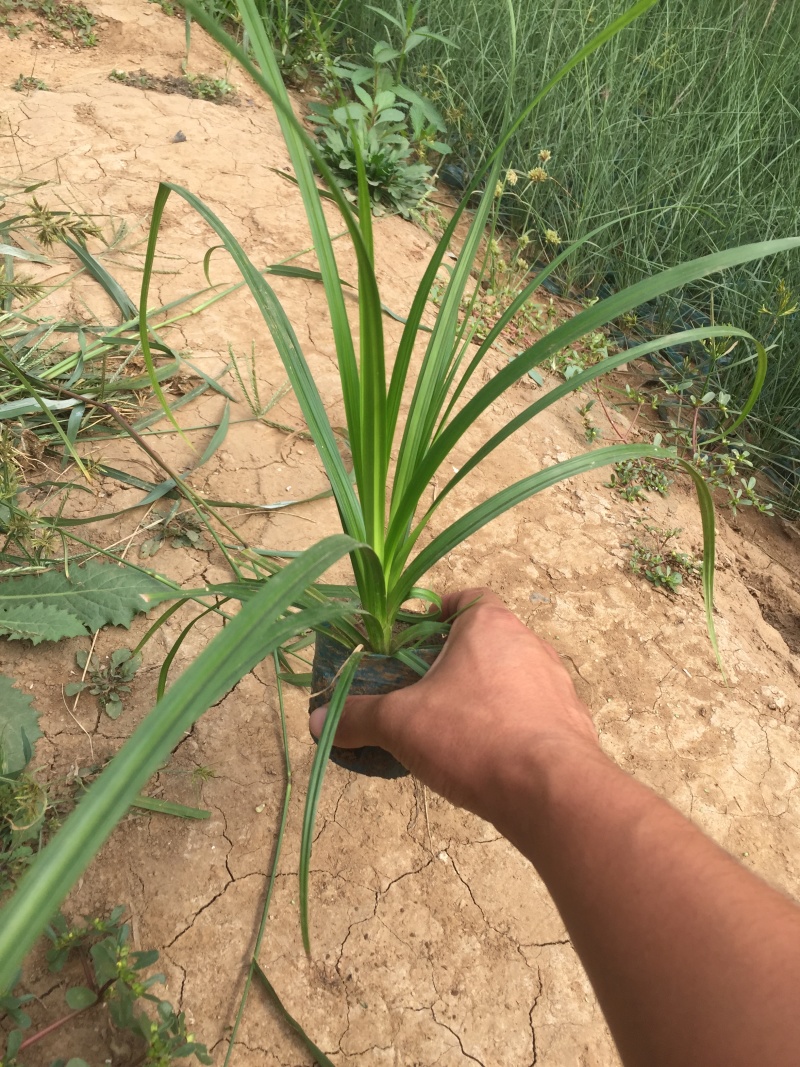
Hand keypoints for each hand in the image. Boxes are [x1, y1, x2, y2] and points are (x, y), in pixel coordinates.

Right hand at [310, 588, 600, 831]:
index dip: (440, 612)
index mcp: (490, 625)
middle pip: (487, 639)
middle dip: (455, 662)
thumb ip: (359, 718)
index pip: (468, 597)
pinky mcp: (572, 721)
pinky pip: (532, 712)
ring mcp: (556, 682)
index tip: (416, 637)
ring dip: (483, 694)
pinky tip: (486, 756)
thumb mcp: (401, 724)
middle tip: (422, 690)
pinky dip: (510, 724)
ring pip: (511, 676)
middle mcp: (529, 643)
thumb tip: (316, 722)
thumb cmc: (472, 735)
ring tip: (451, 728)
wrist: (550, 790)